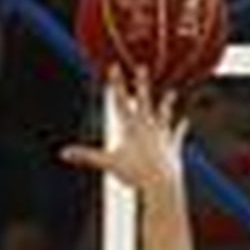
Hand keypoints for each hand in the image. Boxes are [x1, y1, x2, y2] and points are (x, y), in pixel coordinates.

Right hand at [61, 67, 186, 198]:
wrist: (161, 183)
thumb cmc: (135, 174)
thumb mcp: (108, 163)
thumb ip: (86, 156)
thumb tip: (64, 153)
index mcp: (131, 127)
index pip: (120, 101)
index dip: (116, 83)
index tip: (114, 67)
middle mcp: (148, 126)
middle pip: (144, 100)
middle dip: (142, 83)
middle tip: (142, 67)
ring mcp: (162, 135)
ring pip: (163, 114)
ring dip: (167, 103)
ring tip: (171, 93)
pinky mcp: (172, 146)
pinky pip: (177, 135)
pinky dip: (180, 129)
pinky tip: (185, 122)